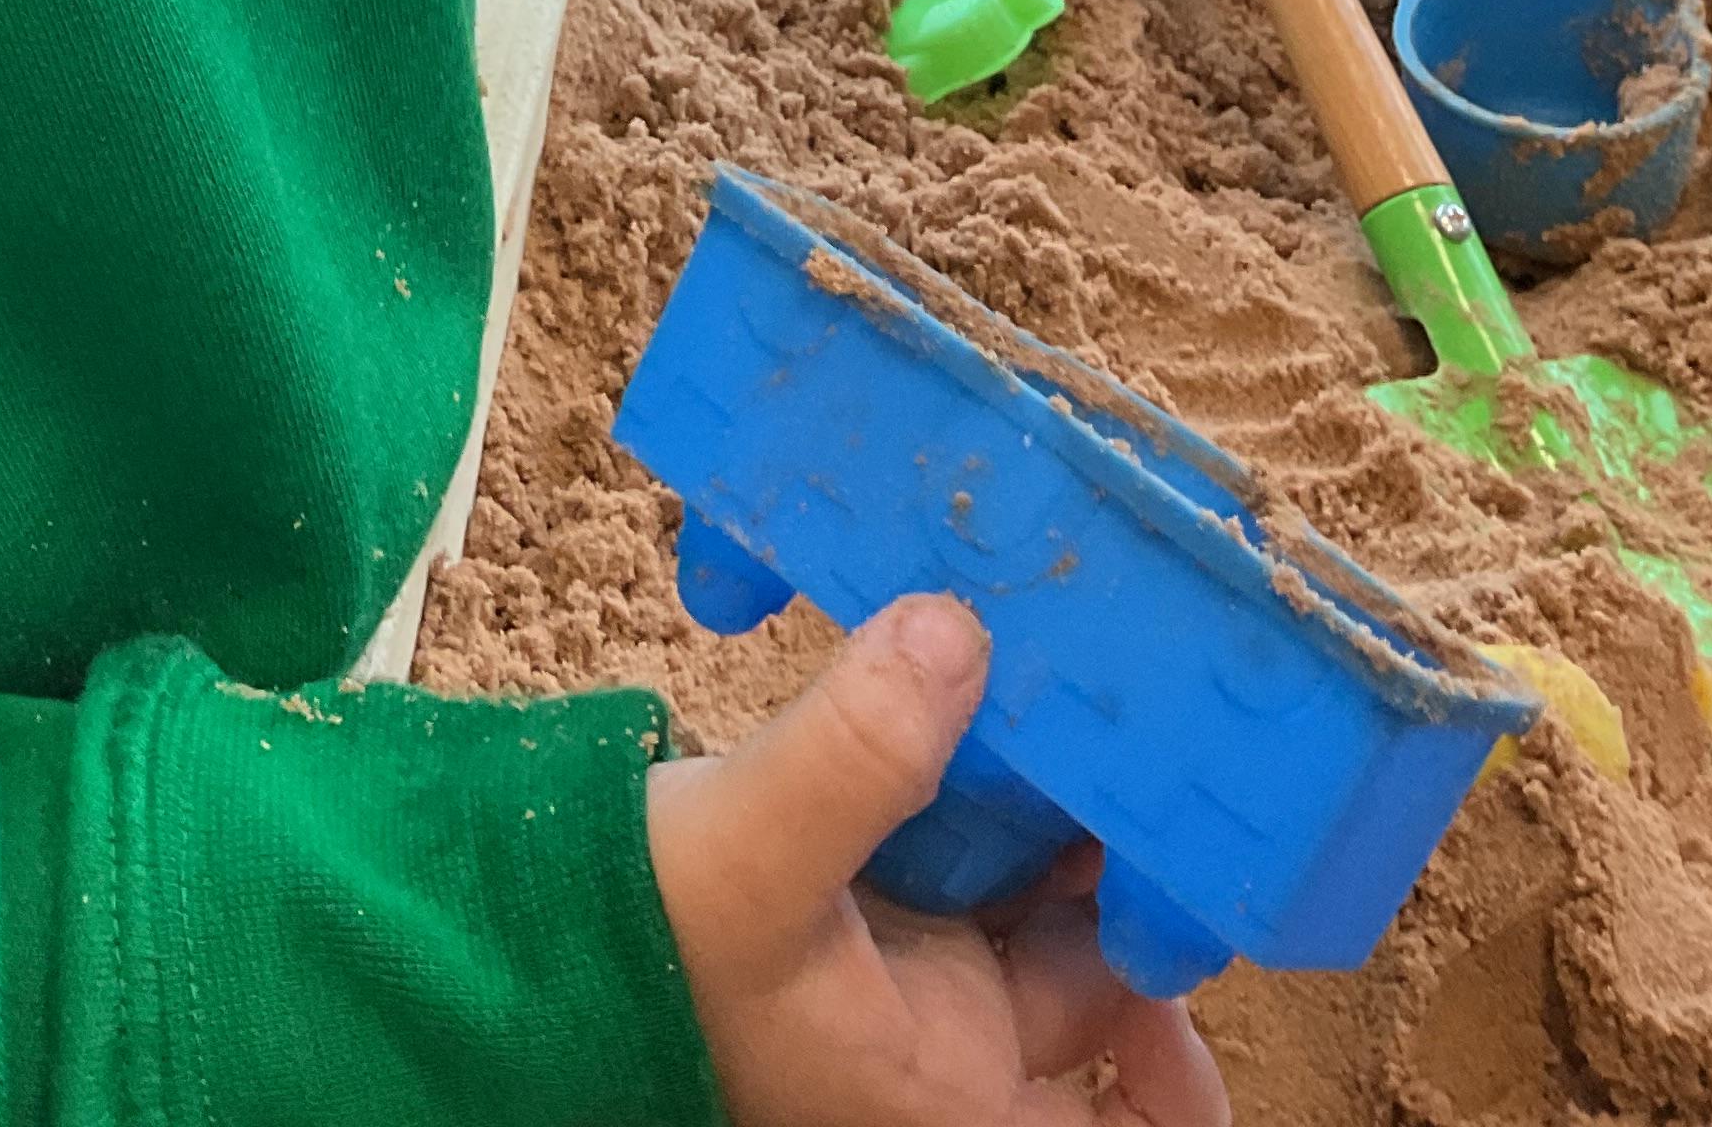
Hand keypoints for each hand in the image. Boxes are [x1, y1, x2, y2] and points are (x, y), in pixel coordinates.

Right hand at [645, 596, 1229, 1126]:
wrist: (518, 922)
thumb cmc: (636, 942)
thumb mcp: (749, 859)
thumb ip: (853, 755)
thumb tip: (957, 633)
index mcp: (952, 1091)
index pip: (1127, 1121)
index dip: (1187, 1063)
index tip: (1194, 929)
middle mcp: (949, 1036)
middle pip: (1097, 963)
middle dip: (1125, 854)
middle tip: (1142, 727)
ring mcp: (907, 956)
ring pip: (1029, 876)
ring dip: (1053, 789)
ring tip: (1068, 674)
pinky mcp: (862, 881)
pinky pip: (956, 821)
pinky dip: (971, 755)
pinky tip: (969, 669)